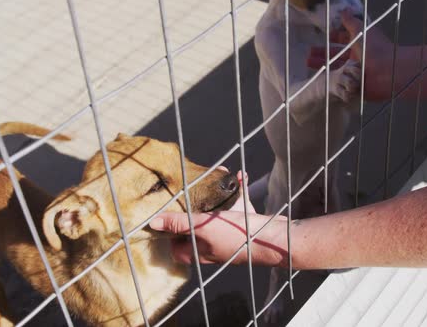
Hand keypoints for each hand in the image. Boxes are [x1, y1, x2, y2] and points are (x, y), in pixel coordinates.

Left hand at [149, 172, 288, 265]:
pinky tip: (240, 176)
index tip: (167, 214)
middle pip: (196, 226)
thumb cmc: (236, 236)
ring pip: (217, 212)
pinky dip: (238, 191)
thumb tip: (152, 223)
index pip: (176, 247)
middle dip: (195, 204)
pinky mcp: (244, 224)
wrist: (274, 239)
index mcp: (199, 251)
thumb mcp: (202, 226)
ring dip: (217, 194)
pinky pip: (237, 205)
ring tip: (218, 175)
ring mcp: (228, 235)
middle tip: (190, 188)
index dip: (169, 234)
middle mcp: (212, 245)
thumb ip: (178, 224)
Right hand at [307, 9, 396, 101]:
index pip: (343, 40)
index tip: (322, 38)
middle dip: (322, 53)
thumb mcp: (361, 32)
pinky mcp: (351, 84)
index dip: (333, 38)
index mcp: (360, 44)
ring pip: (334, 67)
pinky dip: (327, 78)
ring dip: (321, 64)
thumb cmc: (375, 50)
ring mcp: (354, 71)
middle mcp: (356, 57)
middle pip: (336, 55)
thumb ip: (351, 22)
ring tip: (307, 63)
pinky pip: (337, 81)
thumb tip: (344, 9)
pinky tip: (317, 76)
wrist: (386, 73)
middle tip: (308, 54)